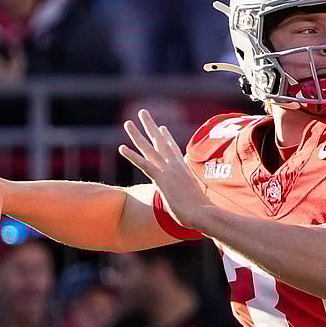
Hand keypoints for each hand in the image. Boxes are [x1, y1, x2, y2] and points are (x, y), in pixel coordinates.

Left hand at [118, 109, 211, 229]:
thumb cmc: (202, 211)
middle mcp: (175, 166)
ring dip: (137, 135)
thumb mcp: (197, 199)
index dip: (165, 137)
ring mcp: (168, 171)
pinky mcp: (161, 179)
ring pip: (149, 148)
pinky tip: (121, 147)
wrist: (204, 214)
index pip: (173, 149)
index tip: (161, 128)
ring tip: (128, 122)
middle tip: (143, 113)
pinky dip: (132, 156)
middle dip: (150, 126)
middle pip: (160, 141)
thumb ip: (193, 196)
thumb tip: (199, 202)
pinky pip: (143, 164)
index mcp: (184, 170)